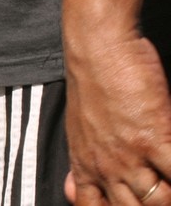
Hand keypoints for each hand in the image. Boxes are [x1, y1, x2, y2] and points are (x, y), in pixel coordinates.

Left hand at [65, 33, 170, 203]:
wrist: (97, 45)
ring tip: (170, 185)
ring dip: (169, 197)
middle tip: (159, 192)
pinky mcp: (155, 137)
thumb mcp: (77, 130)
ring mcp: (131, 155)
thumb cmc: (93, 83)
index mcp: (85, 166)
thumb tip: (73, 193)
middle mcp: (106, 167)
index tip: (132, 205)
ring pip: (160, 203)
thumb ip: (82, 166)